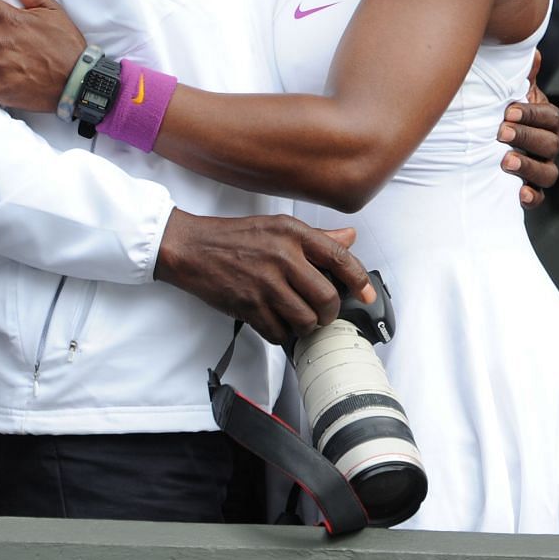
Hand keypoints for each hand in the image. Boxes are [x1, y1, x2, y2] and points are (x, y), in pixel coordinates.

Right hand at [155, 209, 375, 344]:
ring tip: (297, 318)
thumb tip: (349, 238)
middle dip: (329, 312)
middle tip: (322, 312)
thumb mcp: (277, 226)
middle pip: (326, 298)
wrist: (192, 247)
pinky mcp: (249, 305)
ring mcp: (265, 283)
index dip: (358, 280)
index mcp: (293, 234)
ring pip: (305, 319)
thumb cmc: (234, 237)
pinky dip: (281, 333)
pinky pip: (278, 332)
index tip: (366, 294)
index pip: (339, 258)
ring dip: (306, 326)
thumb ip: (315, 237)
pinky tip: (275, 321)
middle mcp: (282, 257)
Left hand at [503, 50, 558, 207]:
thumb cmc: (500, 110)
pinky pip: (538, 197)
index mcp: (546, 121)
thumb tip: (534, 54)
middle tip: (500, 132)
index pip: (550, 118)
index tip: (508, 111)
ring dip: (529, 167)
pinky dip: (532, 197)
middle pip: (550, 145)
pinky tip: (520, 194)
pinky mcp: (529, 189)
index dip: (532, 114)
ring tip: (505, 161)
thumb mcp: (509, 91)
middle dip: (526, 137)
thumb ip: (522, 75)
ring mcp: (540, 168)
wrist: (484, 139)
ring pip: (548, 173)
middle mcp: (548, 145)